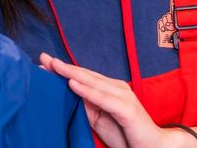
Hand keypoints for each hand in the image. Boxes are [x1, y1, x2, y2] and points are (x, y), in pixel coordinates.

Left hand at [39, 53, 190, 147]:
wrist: (152, 147)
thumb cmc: (126, 134)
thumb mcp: (99, 119)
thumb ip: (86, 105)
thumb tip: (67, 93)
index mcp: (109, 89)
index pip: (83, 77)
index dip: (64, 70)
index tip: (44, 63)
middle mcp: (116, 87)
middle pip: (85, 75)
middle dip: (63, 67)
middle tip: (44, 58)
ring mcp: (122, 96)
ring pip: (92, 82)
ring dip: (71, 73)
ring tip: (54, 66)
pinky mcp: (126, 108)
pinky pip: (103, 98)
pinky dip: (86, 91)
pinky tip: (72, 84)